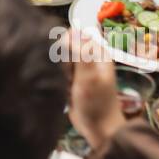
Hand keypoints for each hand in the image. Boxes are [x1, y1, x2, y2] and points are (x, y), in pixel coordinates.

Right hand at [68, 29, 125, 148]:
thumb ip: (80, 53)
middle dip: (62, 62)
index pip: (74, 35)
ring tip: (68, 87)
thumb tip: (72, 29)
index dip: (65, 45)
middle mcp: (89, 58)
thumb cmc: (96, 102)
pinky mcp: (73, 81)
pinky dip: (60, 81)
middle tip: (69, 78)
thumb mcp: (88, 77)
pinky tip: (65, 91)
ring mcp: (80, 70)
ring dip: (60, 73)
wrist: (98, 128)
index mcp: (97, 53)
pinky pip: (60, 73)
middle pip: (65, 48)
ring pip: (60, 61)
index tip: (65, 60)